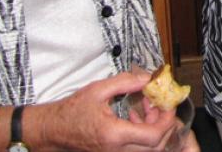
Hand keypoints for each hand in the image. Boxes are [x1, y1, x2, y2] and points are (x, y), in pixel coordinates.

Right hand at [37, 70, 177, 150]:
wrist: (52, 129)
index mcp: (114, 134)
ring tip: (147, 106)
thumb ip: (126, 82)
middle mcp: (116, 150)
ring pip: (147, 149)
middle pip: (156, 146)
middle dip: (164, 124)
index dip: (167, 120)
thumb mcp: (98, 89)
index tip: (169, 104)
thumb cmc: (71, 111)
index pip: (154, 135)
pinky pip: (136, 149)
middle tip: (162, 104)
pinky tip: (135, 117)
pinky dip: (143, 133)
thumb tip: (148, 78)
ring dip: (154, 128)